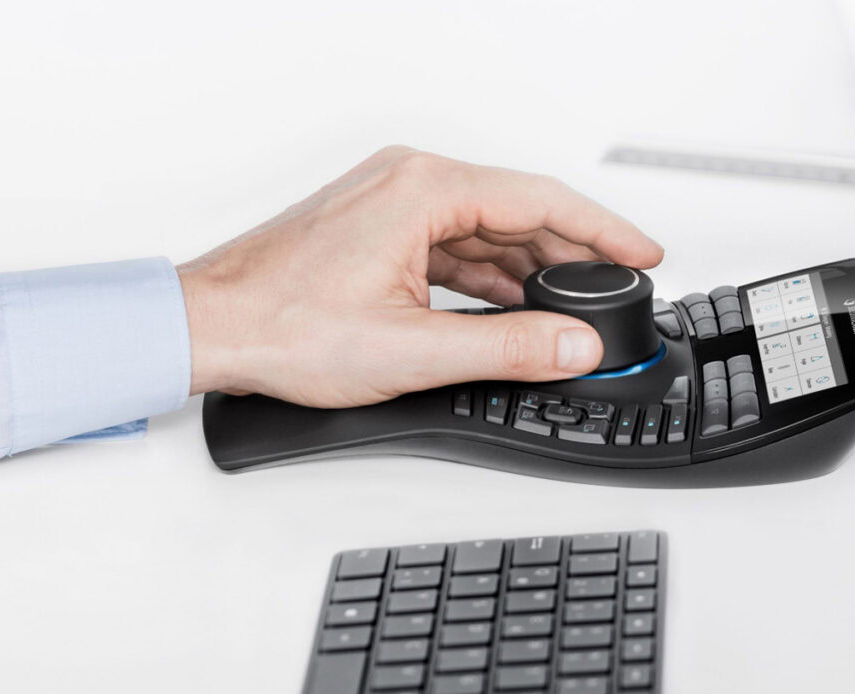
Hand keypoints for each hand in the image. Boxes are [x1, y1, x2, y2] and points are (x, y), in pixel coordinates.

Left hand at [177, 147, 662, 407]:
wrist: (210, 328)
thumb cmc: (282, 325)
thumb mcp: (412, 349)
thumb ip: (507, 347)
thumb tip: (574, 345)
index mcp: (422, 190)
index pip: (541, 200)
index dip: (603, 230)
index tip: (644, 251)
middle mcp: (407, 182)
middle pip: (518, 212)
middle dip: (572, 254)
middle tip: (617, 288)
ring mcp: (390, 203)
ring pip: (486, 229)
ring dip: (530, 268)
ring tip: (574, 305)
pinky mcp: (378, 229)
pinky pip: (453, 244)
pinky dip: (487, 274)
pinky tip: (510, 304)